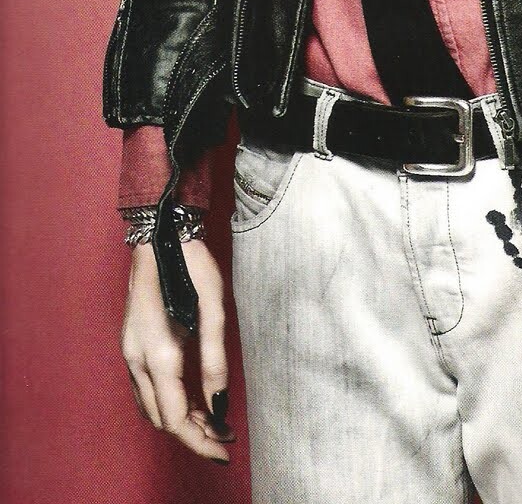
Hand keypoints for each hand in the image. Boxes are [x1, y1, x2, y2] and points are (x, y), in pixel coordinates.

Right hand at [121, 237, 233, 462]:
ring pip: (151, 408)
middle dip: (193, 436)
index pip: (175, 418)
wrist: (159, 236)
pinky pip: (146, 390)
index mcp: (158, 353)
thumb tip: (220, 402)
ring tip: (213, 421)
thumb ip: (215, 358)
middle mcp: (136, 359)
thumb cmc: (191, 266)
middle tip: (226, 438)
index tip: (226, 451)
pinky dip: (168, 404)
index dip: (201, 441)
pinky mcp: (131, 346)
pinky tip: (191, 400)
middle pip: (161, 419)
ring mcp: (129, 353)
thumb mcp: (214, 308)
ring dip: (180, 421)